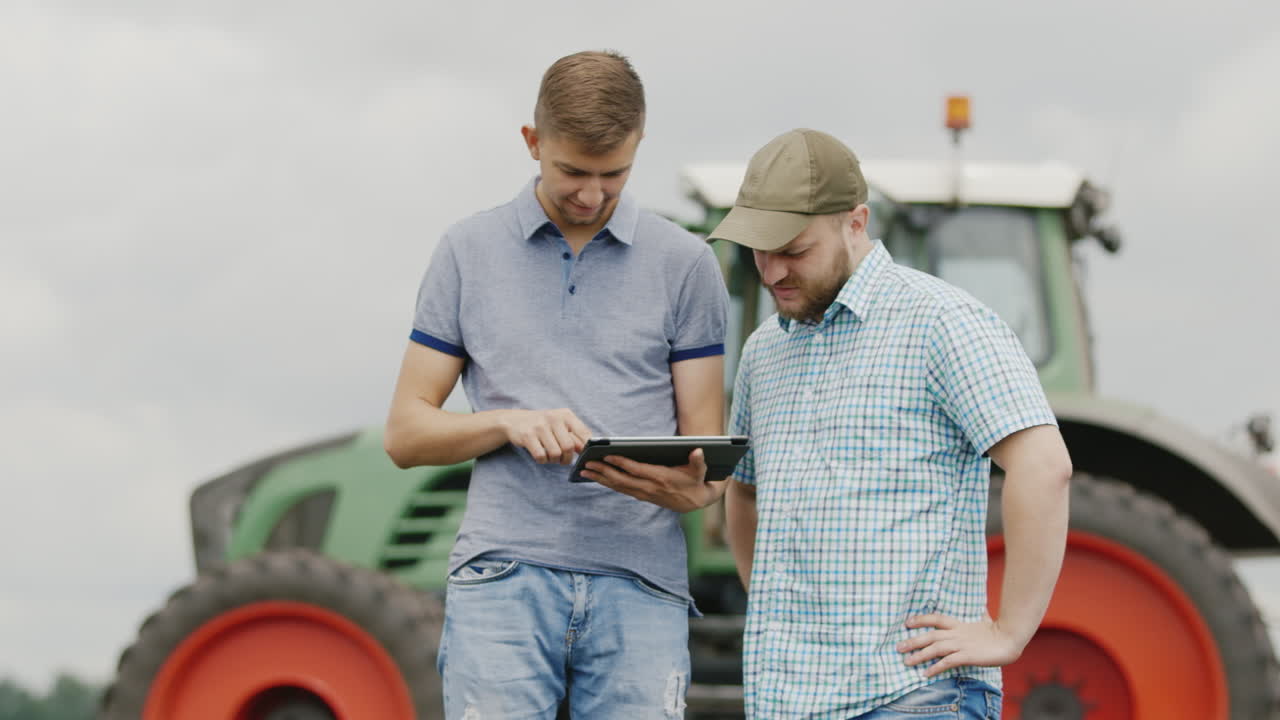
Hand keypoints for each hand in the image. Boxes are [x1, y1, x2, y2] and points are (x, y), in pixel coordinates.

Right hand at [500, 408, 591, 463]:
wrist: (515, 420)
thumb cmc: (543, 425)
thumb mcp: (560, 425)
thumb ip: (575, 436)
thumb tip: (588, 450)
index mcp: (566, 415)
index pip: (584, 434)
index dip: (586, 449)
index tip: (583, 456)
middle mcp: (554, 418)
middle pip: (569, 447)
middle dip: (567, 459)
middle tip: (563, 460)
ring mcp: (540, 426)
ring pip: (555, 454)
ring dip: (554, 461)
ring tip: (550, 457)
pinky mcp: (527, 435)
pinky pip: (541, 456)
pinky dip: (542, 461)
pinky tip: (541, 456)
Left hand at [580, 448, 726, 511]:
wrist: (697, 501)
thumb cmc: (696, 481)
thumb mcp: (700, 471)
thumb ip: (698, 461)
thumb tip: (698, 450)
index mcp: (661, 478)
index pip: (636, 469)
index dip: (621, 462)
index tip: (607, 455)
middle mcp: (649, 488)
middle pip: (621, 479)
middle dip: (602, 472)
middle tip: (586, 465)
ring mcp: (644, 493)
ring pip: (618, 486)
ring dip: (601, 479)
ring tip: (584, 472)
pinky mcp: (642, 496)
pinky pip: (621, 490)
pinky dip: (608, 484)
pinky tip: (598, 478)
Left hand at [897, 613, 1023, 676]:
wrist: (1011, 638)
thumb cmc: (1000, 631)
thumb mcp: (985, 621)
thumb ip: (980, 616)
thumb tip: (982, 609)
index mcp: (959, 625)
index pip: (936, 619)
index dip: (921, 619)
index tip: (907, 622)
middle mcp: (957, 633)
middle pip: (930, 635)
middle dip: (913, 641)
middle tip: (898, 647)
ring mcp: (961, 644)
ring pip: (935, 649)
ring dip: (919, 655)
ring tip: (906, 662)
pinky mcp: (967, 656)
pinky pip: (947, 662)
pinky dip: (935, 667)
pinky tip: (926, 673)